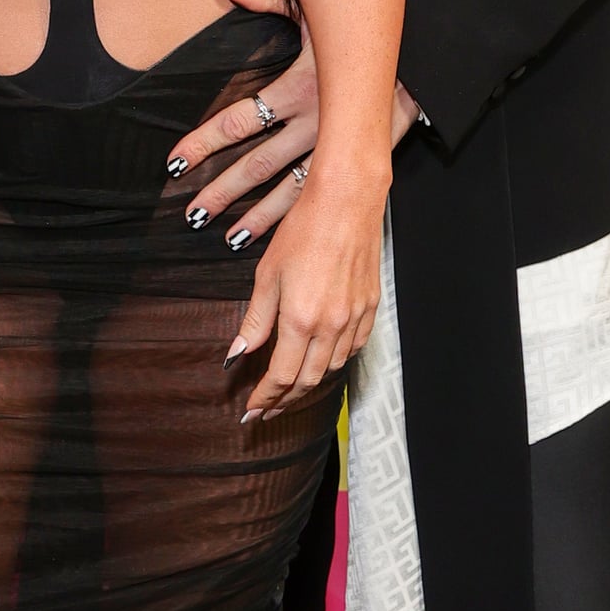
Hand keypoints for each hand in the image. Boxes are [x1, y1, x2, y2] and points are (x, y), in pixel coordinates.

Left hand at [170, 0, 419, 251]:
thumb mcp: (317, 10)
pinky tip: (277, 235)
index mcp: (300, 89)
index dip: (204, 143)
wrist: (422, 59)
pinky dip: (294, 217)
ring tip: (226, 235)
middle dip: (222, 190)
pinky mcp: (356, 160)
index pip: (239, 122)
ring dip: (256, 214)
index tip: (176, 162)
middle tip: (191, 212)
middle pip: (258, 164)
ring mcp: (336, 147)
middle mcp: (315, 124)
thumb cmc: (363, 32)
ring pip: (288, 189)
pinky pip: (319, 194)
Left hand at [227, 153, 388, 420]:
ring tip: (291, 392)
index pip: (282, 376)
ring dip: (310, 386)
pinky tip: (323, 363)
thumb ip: (255, 319)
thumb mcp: (268, 273)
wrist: (348, 199)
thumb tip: (238, 353)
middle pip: (308, 381)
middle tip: (268, 410)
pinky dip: (335, 363)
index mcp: (301, 319)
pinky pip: (353, 349)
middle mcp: (332, 325)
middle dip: (286, 401)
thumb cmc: (304, 228)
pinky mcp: (371, 307)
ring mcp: (355, 318)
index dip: (266, 398)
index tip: (251, 411)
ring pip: (332, 369)